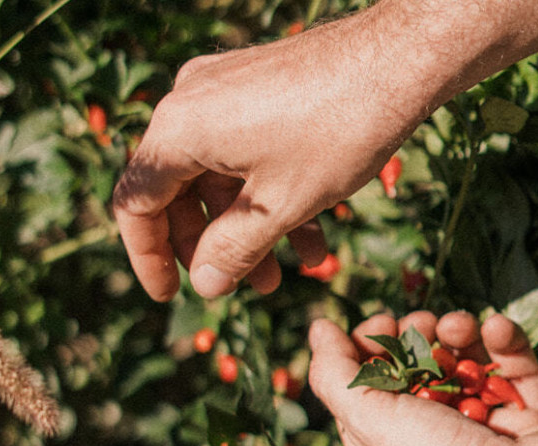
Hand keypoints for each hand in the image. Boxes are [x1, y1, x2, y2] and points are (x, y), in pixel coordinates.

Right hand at [112, 10, 420, 301]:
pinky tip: (313, 236)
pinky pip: (246, 149)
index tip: (170, 294)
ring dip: (248, 229)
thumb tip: (205, 286)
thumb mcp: (281, 205)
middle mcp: (191, 102)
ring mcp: (224, 89)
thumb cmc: (338, 130)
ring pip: (219, 174)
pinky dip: (269, 194)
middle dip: (210, 247)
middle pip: (177, 191)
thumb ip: (233, 249)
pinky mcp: (258, 85)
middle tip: (241, 287)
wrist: (401, 58)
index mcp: (180, 129)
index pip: (136, 204)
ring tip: (285, 276)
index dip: (148, 256)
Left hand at [308, 310, 537, 445]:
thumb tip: (318, 327)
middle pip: (416, 371)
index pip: (365, 392)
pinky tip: (494, 327)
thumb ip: (333, 373)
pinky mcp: (526, 418)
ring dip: (459, 332)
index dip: (370, 351)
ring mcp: (482, 431)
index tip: (382, 323)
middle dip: (417, 336)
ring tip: (459, 326)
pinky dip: (503, 342)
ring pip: (464, 363)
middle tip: (421, 323)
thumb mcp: (367, 420)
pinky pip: (512, 368)